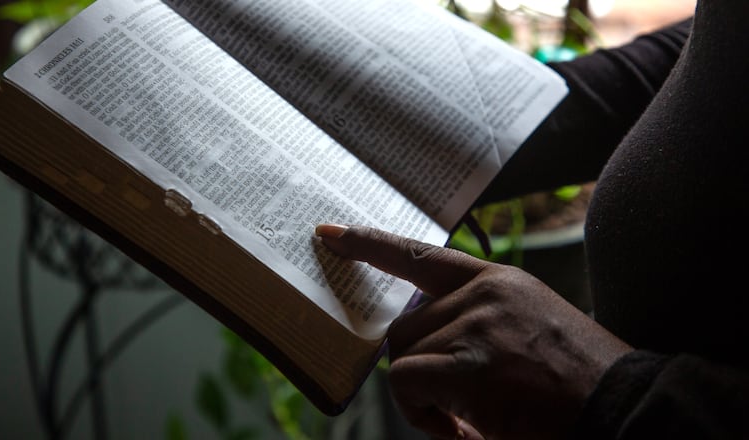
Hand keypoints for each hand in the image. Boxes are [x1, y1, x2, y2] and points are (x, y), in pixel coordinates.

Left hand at [316, 224, 631, 439]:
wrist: (625, 410)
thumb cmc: (577, 383)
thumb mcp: (528, 330)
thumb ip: (475, 323)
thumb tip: (419, 344)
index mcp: (499, 281)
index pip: (421, 255)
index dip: (371, 244)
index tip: (330, 235)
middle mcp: (484, 293)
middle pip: (404, 327)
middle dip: (420, 371)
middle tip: (455, 406)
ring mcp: (477, 323)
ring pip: (403, 357)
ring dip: (426, 398)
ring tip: (471, 421)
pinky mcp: (471, 362)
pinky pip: (407, 383)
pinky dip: (424, 415)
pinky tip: (467, 430)